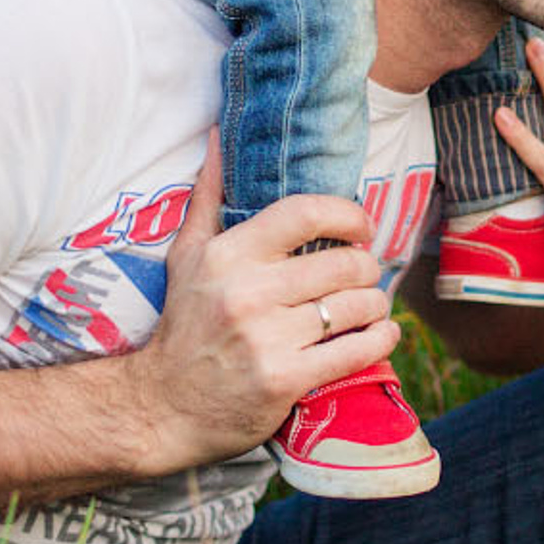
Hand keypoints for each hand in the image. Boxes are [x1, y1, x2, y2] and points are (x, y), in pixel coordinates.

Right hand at [133, 144, 400, 463]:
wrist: (161, 407)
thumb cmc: (182, 324)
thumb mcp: (185, 256)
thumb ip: (206, 196)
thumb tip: (217, 136)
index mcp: (228, 255)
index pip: (305, 213)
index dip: (347, 214)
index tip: (361, 228)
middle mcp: (248, 292)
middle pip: (343, 263)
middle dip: (366, 267)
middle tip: (364, 274)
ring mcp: (268, 338)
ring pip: (357, 305)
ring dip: (376, 304)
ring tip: (371, 305)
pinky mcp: (285, 380)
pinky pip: (357, 351)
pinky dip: (380, 339)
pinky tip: (381, 334)